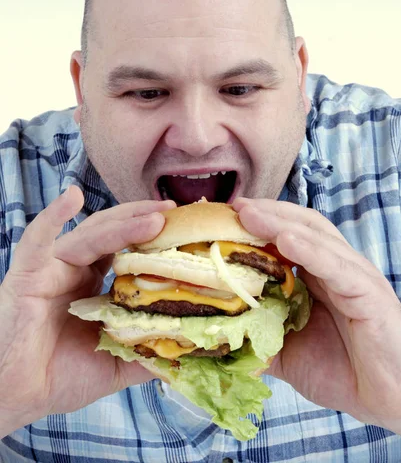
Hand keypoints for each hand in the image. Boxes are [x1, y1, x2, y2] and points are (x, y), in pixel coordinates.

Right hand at [0, 186, 175, 437]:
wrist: (14, 396)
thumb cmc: (57, 377)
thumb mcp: (115, 365)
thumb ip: (147, 354)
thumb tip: (190, 351)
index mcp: (93, 284)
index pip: (127, 249)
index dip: (154, 237)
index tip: (184, 227)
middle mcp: (75, 269)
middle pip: (113, 233)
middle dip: (144, 219)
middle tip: (175, 211)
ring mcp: (52, 267)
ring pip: (89, 235)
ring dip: (122, 223)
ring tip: (155, 216)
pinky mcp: (28, 273)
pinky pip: (38, 239)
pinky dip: (53, 216)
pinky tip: (72, 197)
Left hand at [233, 197, 400, 433]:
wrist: (390, 399)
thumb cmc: (344, 371)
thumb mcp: (287, 353)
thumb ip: (256, 338)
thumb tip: (217, 333)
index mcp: (317, 275)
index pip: (286, 235)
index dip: (257, 223)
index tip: (223, 217)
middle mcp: (335, 267)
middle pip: (299, 225)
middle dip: (265, 212)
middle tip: (233, 206)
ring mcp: (352, 275)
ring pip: (316, 237)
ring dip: (279, 222)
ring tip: (248, 213)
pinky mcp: (367, 291)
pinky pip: (336, 266)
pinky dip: (311, 251)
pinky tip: (287, 240)